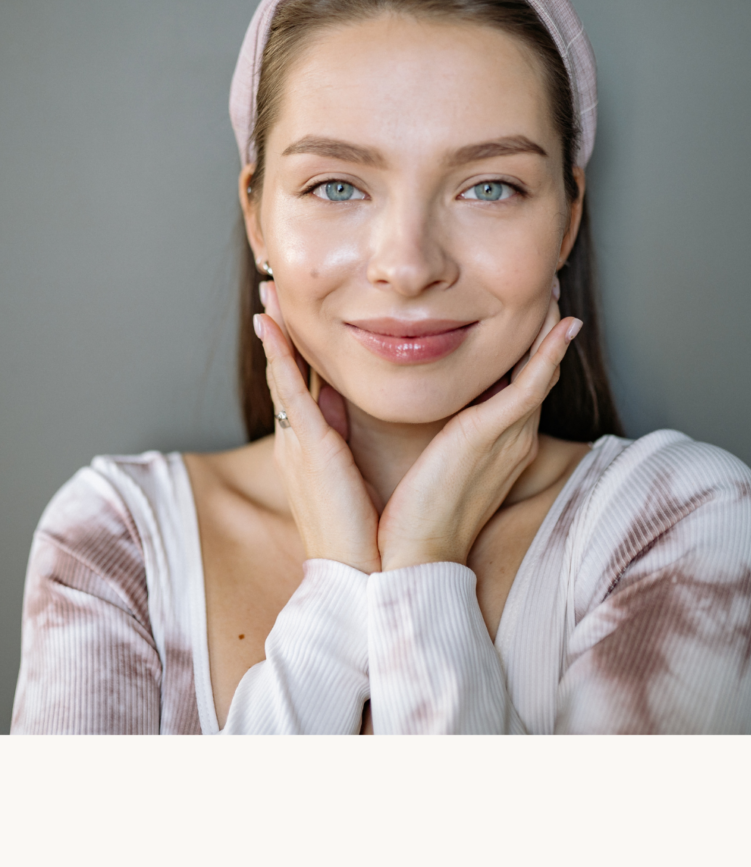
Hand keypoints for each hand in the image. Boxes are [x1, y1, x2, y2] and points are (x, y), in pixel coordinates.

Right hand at [255, 282, 381, 573]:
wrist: (363, 575)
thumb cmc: (366, 533)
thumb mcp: (352, 475)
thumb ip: (347, 437)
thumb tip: (346, 404)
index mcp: (313, 447)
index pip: (304, 386)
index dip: (297, 349)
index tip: (293, 316)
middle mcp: (299, 440)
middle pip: (288, 373)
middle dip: (281, 332)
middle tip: (274, 291)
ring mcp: (299, 443)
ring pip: (284, 374)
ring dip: (277, 332)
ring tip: (269, 293)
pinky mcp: (309, 448)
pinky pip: (290, 391)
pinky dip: (280, 356)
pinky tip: (271, 325)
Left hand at [376, 295, 581, 571]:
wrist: (413, 556)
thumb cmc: (415, 515)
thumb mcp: (432, 462)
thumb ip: (437, 431)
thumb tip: (416, 401)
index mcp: (497, 443)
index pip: (520, 386)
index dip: (527, 349)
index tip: (524, 314)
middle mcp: (512, 437)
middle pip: (537, 372)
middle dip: (543, 331)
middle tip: (545, 289)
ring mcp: (509, 436)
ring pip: (540, 371)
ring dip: (548, 330)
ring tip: (552, 291)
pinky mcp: (495, 435)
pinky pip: (532, 385)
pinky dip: (548, 353)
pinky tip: (562, 326)